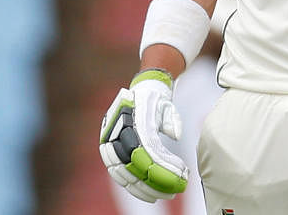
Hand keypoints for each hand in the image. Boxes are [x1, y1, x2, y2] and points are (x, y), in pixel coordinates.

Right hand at [99, 69, 187, 201]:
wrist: (140, 90)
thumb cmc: (156, 100)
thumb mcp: (166, 105)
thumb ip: (171, 119)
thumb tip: (174, 135)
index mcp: (131, 116)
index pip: (145, 147)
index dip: (161, 164)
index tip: (179, 174)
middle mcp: (116, 129)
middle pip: (132, 163)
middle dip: (152, 181)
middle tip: (172, 191)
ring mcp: (109, 140)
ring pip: (123, 172)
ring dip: (141, 187)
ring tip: (160, 196)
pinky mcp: (108, 149)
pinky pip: (117, 172)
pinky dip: (131, 185)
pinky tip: (146, 193)